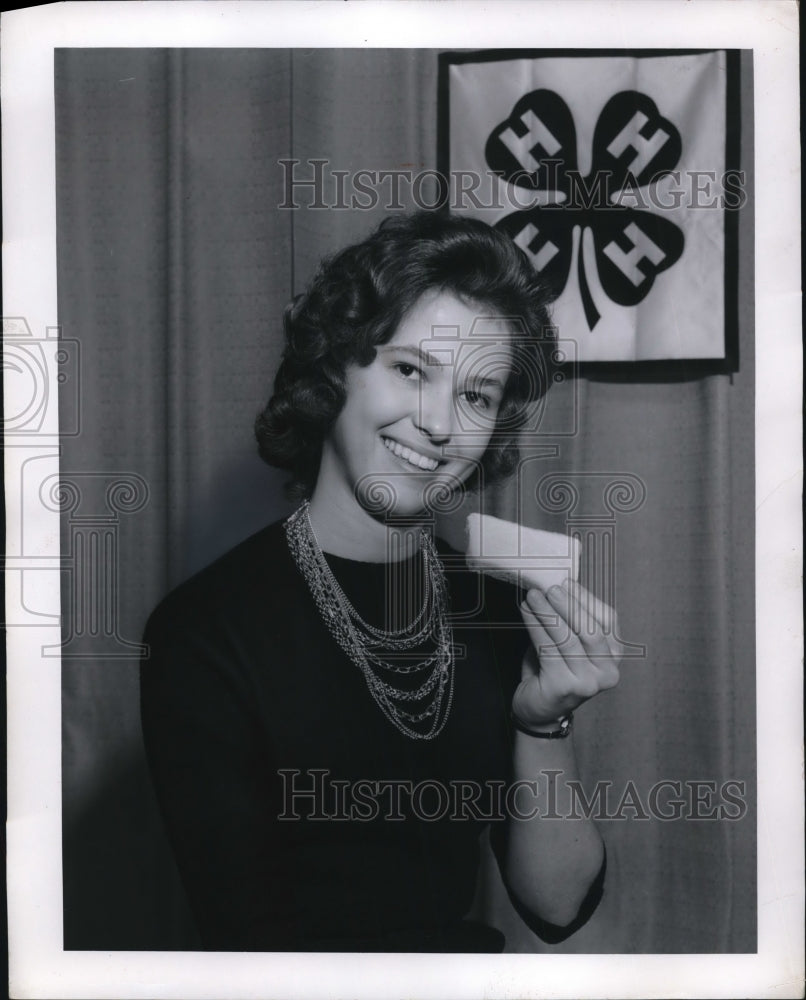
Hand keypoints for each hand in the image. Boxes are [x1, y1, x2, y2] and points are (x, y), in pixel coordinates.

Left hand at [512, 579, 621, 728]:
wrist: (540, 711)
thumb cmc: (554, 671)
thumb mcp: (569, 643)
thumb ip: (571, 619)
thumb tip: (559, 584)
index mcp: (615, 656)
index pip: (607, 620)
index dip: (586, 598)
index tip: (566, 581)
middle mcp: (608, 671)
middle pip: (590, 629)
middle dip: (568, 605)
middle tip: (549, 588)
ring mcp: (589, 682)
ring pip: (567, 638)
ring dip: (547, 613)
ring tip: (533, 596)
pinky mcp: (565, 687)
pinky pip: (548, 649)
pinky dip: (535, 626)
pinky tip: (526, 612)